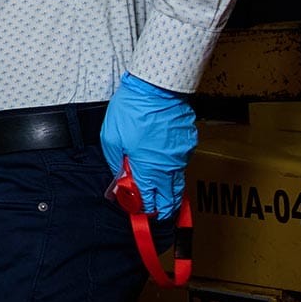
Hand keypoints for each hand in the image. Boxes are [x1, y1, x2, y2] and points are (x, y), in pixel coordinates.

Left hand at [101, 73, 196, 217]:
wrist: (156, 87)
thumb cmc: (132, 111)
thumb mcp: (112, 139)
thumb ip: (117, 163)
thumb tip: (120, 177)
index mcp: (150, 169)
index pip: (152, 201)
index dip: (147, 210)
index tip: (141, 214)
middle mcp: (170, 166)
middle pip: (172, 197)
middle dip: (164, 208)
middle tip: (157, 213)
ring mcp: (183, 154)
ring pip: (178, 179)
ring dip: (168, 188)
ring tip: (160, 194)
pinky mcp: (189, 141)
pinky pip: (181, 161)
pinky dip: (172, 167)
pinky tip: (162, 165)